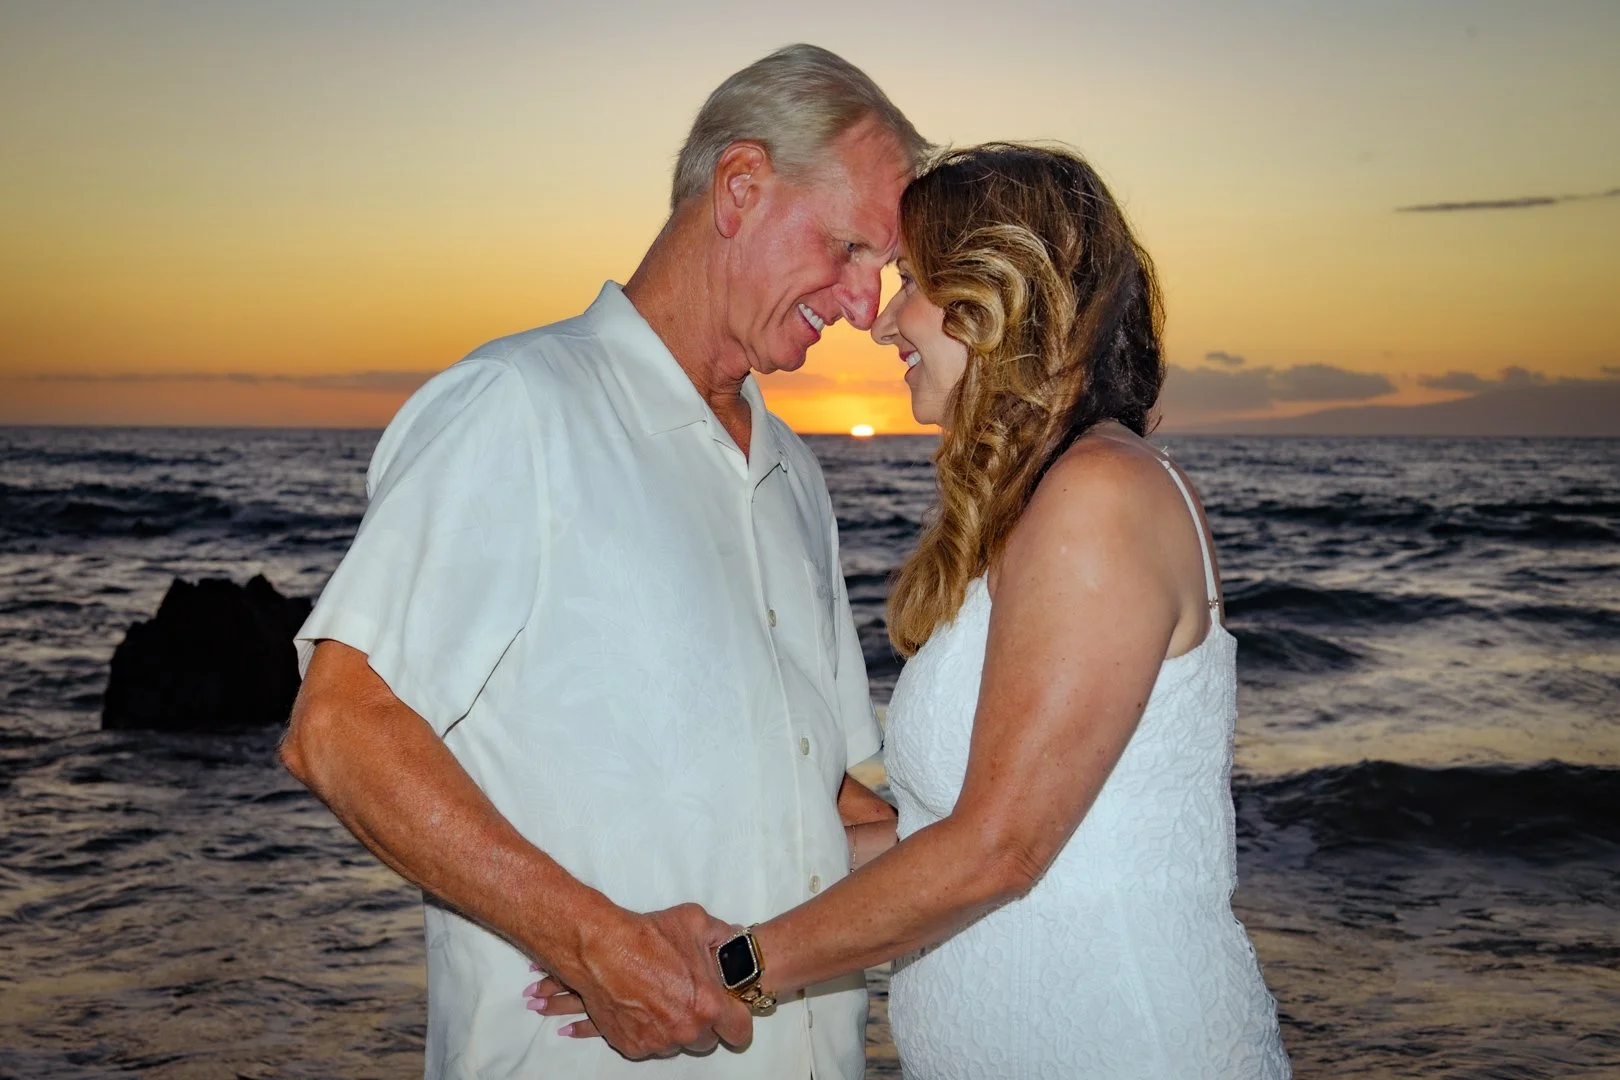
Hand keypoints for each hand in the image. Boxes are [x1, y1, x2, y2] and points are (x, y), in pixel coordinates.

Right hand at [531, 904, 751, 1058]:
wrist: (601, 949)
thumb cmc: (648, 937)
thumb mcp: (696, 923)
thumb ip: (723, 936)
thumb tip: (734, 942)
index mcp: (708, 1005)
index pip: (740, 1032)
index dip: (736, 1020)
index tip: (729, 1011)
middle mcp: (686, 1030)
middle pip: (707, 1040)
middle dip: (703, 1022)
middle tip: (689, 997)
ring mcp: (658, 1042)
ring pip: (677, 1043)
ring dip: (675, 1027)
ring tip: (661, 997)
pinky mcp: (633, 1046)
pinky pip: (650, 1045)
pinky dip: (648, 1030)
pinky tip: (641, 1005)